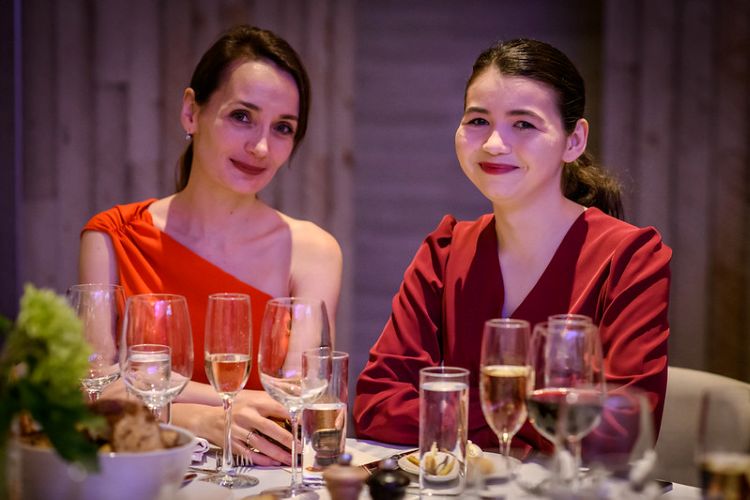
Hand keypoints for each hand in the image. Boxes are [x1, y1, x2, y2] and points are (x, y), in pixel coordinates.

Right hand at [171, 399, 290, 466]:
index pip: (277, 408)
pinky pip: (249, 454)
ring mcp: (238, 430)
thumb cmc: (237, 409)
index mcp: (254, 403)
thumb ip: (271, 402)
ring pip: (261, 444)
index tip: (304, 425)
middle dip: (287, 439)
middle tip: (299, 447)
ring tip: (290, 459)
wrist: (209, 419)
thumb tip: (295, 405)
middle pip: (270, 428)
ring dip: (277, 453)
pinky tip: (273, 462)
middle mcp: (246, 416)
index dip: (292, 417)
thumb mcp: (253, 400)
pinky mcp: (232, 443)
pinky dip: (262, 460)